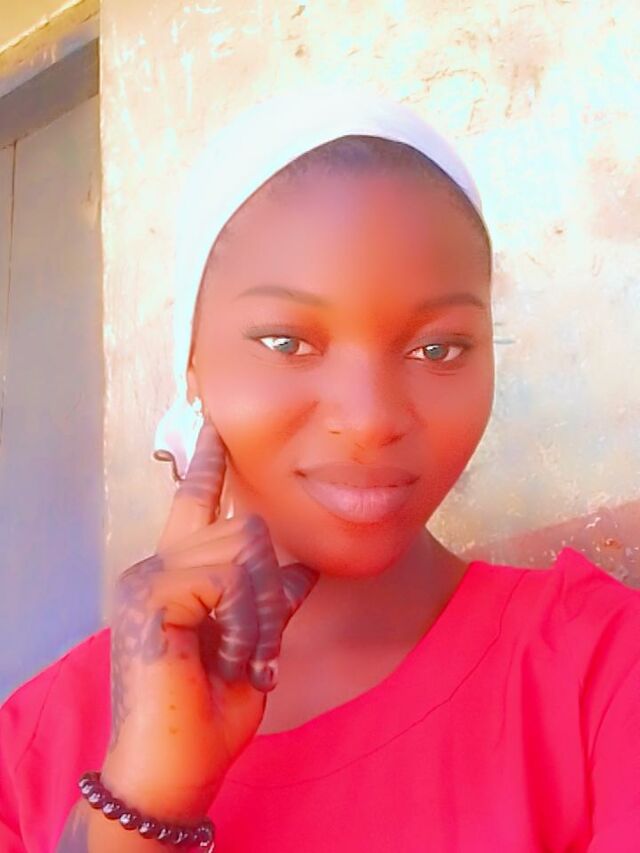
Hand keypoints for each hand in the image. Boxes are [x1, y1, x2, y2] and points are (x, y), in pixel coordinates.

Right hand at [101, 417, 318, 818]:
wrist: (177, 764)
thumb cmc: (211, 708)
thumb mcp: (252, 640)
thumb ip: (268, 595)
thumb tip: (301, 563)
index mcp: (175, 570)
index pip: (195, 501)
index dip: (206, 463)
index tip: (213, 425)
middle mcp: (155, 562)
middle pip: (246, 530)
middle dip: (269, 592)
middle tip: (256, 648)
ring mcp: (148, 575)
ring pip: (244, 551)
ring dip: (260, 613)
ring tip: (242, 656)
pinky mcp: (153, 594)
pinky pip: (230, 579)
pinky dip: (246, 622)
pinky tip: (230, 654)